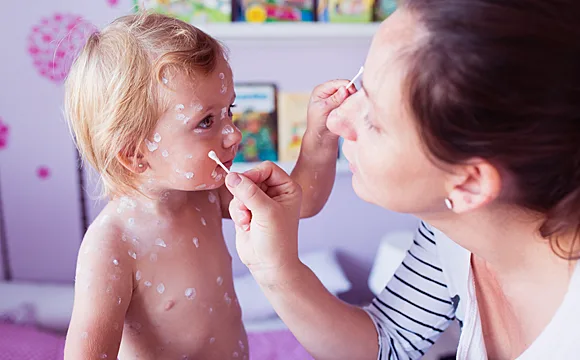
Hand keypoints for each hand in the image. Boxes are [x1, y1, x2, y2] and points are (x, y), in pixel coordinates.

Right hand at [225, 162, 302, 283]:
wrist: (269, 266)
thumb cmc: (276, 240)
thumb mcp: (266, 213)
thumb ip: (249, 192)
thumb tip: (231, 175)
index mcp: (288, 188)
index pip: (267, 168)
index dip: (254, 174)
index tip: (243, 184)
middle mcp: (275, 192)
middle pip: (251, 177)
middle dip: (245, 194)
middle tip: (248, 210)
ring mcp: (260, 202)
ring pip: (240, 190)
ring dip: (240, 206)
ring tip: (249, 221)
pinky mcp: (248, 211)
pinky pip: (235, 202)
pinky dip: (237, 213)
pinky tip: (246, 226)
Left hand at [307, 80, 357, 139]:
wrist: (321, 137)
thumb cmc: (317, 123)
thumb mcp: (323, 109)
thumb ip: (334, 99)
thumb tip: (345, 89)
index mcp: (321, 90)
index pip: (337, 83)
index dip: (346, 86)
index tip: (352, 93)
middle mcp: (329, 92)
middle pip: (344, 86)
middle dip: (350, 93)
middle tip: (352, 102)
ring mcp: (336, 99)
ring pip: (349, 94)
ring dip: (351, 99)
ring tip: (349, 108)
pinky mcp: (342, 105)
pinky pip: (350, 102)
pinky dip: (352, 104)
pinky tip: (351, 110)